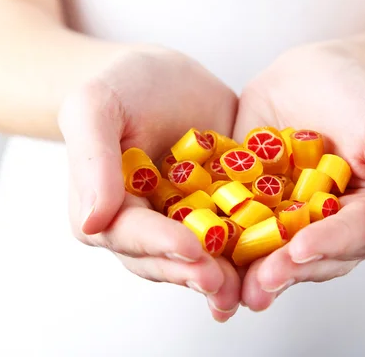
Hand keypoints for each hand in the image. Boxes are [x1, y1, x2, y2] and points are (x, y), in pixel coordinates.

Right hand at [58, 47, 240, 320]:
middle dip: (194, 271)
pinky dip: (251, 249)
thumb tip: (91, 221)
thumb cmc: (121, 85)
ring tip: (248, 290)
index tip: (192, 249)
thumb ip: (91, 159)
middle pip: (167, 257)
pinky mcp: (219, 208)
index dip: (161, 244)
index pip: (131, 233)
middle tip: (223, 283)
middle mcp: (146, 223)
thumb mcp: (95, 107)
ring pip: (202, 255)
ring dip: (224, 275)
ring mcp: (184, 219)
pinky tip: (273, 261)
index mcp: (108, 209)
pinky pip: (234, 231)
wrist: (163, 74)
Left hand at [233, 41, 364, 310]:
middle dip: (282, 270)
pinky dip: (214, 240)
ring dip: (246, 272)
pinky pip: (230, 223)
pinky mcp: (247, 205)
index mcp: (364, 217)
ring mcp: (282, 219)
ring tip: (226, 287)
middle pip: (305, 256)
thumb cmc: (359, 97)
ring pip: (266, 250)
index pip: (349, 237)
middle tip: (259, 284)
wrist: (313, 73)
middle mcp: (322, 228)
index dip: (325, 246)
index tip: (301, 250)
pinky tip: (195, 253)